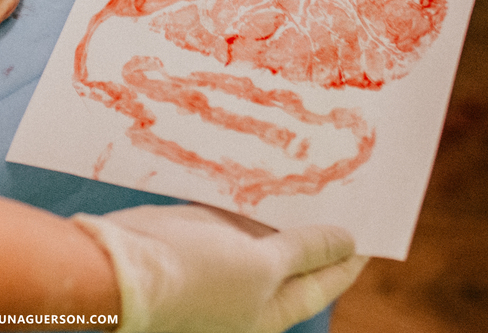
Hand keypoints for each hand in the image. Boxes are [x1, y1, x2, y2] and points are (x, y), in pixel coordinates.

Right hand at [72, 204, 366, 332]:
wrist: (116, 268)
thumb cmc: (194, 276)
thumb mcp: (260, 265)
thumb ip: (303, 251)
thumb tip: (345, 242)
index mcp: (266, 312)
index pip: (319, 285)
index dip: (346, 260)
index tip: (370, 233)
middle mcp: (243, 293)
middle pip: (290, 260)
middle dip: (314, 230)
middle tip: (342, 196)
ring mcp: (214, 267)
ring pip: (257, 236)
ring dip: (279, 209)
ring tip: (308, 177)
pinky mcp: (188, 240)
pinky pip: (226, 218)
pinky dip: (244, 200)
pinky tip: (259, 176)